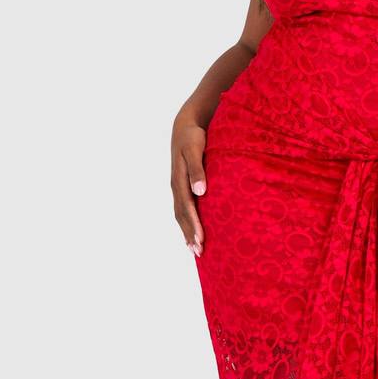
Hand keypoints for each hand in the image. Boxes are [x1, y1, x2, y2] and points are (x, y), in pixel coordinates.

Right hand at [171, 112, 207, 256]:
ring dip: (187, 232)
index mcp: (179, 180)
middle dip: (190, 234)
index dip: (193, 225)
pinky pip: (182, 209)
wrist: (184, 126)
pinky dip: (186, 223)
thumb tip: (200, 191)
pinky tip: (191, 233)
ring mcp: (178, 187)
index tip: (201, 240)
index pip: (187, 208)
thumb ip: (197, 169)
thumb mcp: (195, 149)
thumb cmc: (193, 137)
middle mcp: (176, 187)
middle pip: (182, 215)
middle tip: (199, 252)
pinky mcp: (182, 186)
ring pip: (181, 214)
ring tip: (195, 249)